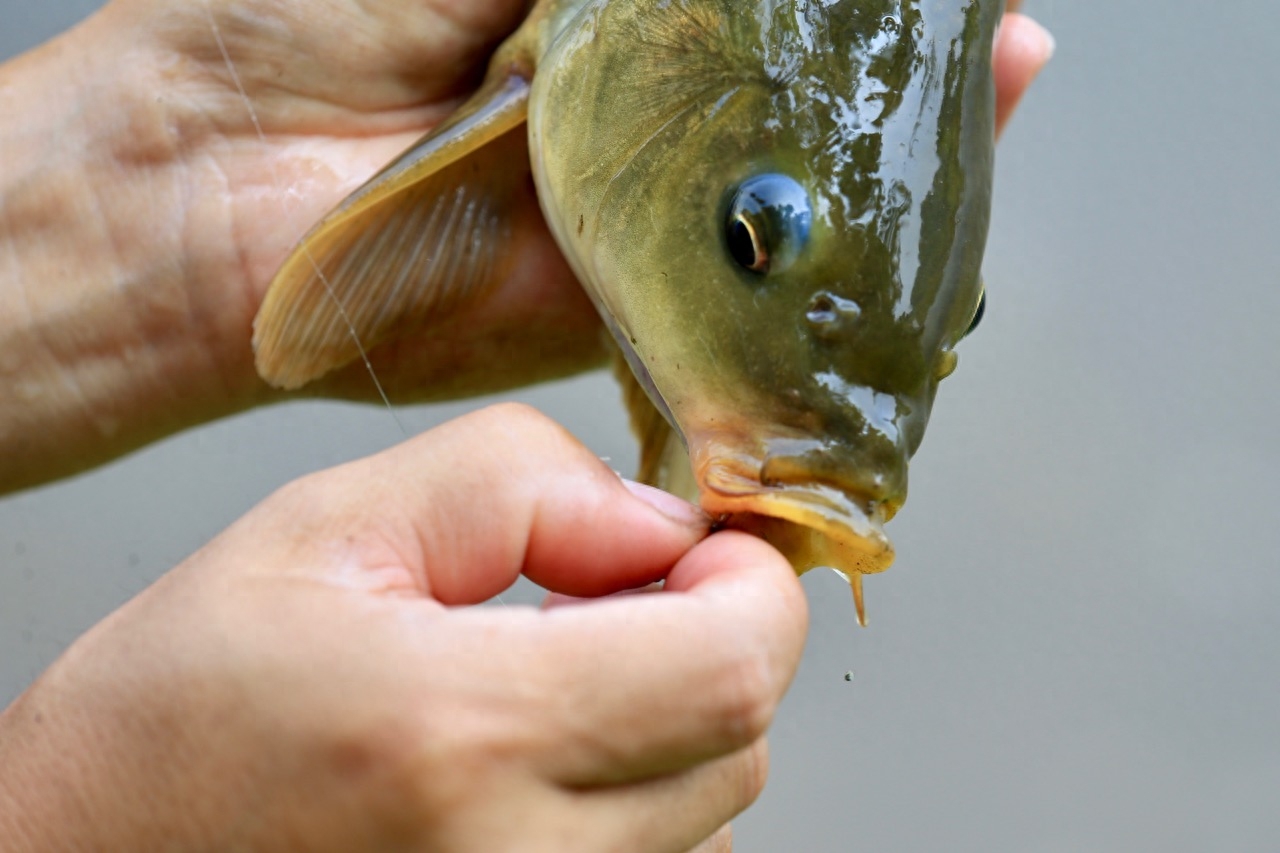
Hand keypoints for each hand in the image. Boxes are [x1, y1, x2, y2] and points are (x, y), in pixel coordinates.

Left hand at [0, 0, 1051, 490]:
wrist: (196, 189)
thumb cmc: (286, 24)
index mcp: (595, 22)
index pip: (758, 18)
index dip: (851, 12)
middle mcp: (633, 117)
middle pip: (796, 87)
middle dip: (895, 65)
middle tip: (991, 37)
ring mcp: (637, 216)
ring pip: (791, 184)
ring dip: (890, 146)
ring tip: (997, 78)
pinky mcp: (620, 308)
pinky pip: (741, 284)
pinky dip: (826, 253)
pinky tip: (916, 197)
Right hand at [0, 404, 807, 851]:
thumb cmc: (169, 723)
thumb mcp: (320, 533)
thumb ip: (510, 487)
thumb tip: (657, 519)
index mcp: (461, 733)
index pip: (730, 665)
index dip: (750, 585)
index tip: (708, 545)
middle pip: (739, 739)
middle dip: (708, 641)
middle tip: (601, 597)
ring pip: (707, 808)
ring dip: (664, 722)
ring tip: (539, 683)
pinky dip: (629, 796)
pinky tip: (527, 759)